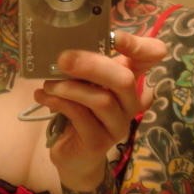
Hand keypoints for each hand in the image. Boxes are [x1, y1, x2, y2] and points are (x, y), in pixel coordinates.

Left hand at [33, 31, 165, 189]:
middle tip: (63, 59)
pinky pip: (80, 116)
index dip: (139, 45)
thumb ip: (83, 63)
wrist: (74, 156)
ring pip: (101, 100)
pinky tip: (42, 96)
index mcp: (130, 79)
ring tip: (48, 85)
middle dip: (92, 65)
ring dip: (69, 88)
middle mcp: (130, 102)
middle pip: (124, 79)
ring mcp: (118, 124)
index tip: (115, 37)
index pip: (151, 57)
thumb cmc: (80, 111)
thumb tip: (64, 41)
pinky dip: (58, 102)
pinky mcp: (99, 142)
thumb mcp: (82, 82)